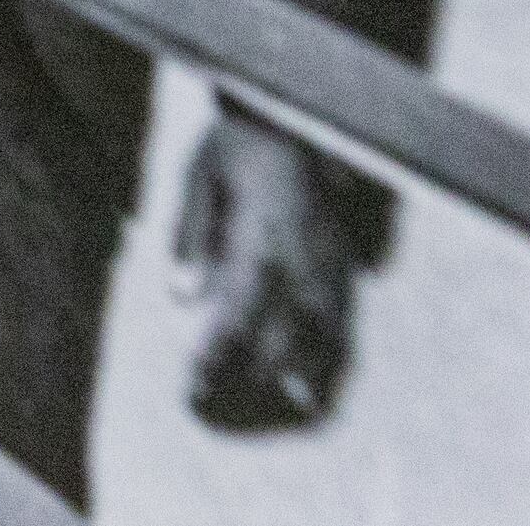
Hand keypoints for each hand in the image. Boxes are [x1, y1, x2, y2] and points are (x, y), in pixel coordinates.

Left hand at [174, 116, 359, 432]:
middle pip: (279, 345)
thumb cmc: (241, 145)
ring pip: (320, 345)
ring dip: (290, 382)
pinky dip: (330, 363)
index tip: (192, 391)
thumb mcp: (199, 175)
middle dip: (246, 383)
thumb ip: (190, 236)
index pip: (236, 319)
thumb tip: (181, 296)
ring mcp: (332, 270)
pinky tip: (313, 387)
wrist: (306, 117)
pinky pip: (345, 328)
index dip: (216, 361)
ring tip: (263, 412)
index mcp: (261, 243)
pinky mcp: (348, 269)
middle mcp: (302, 265)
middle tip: (209, 408)